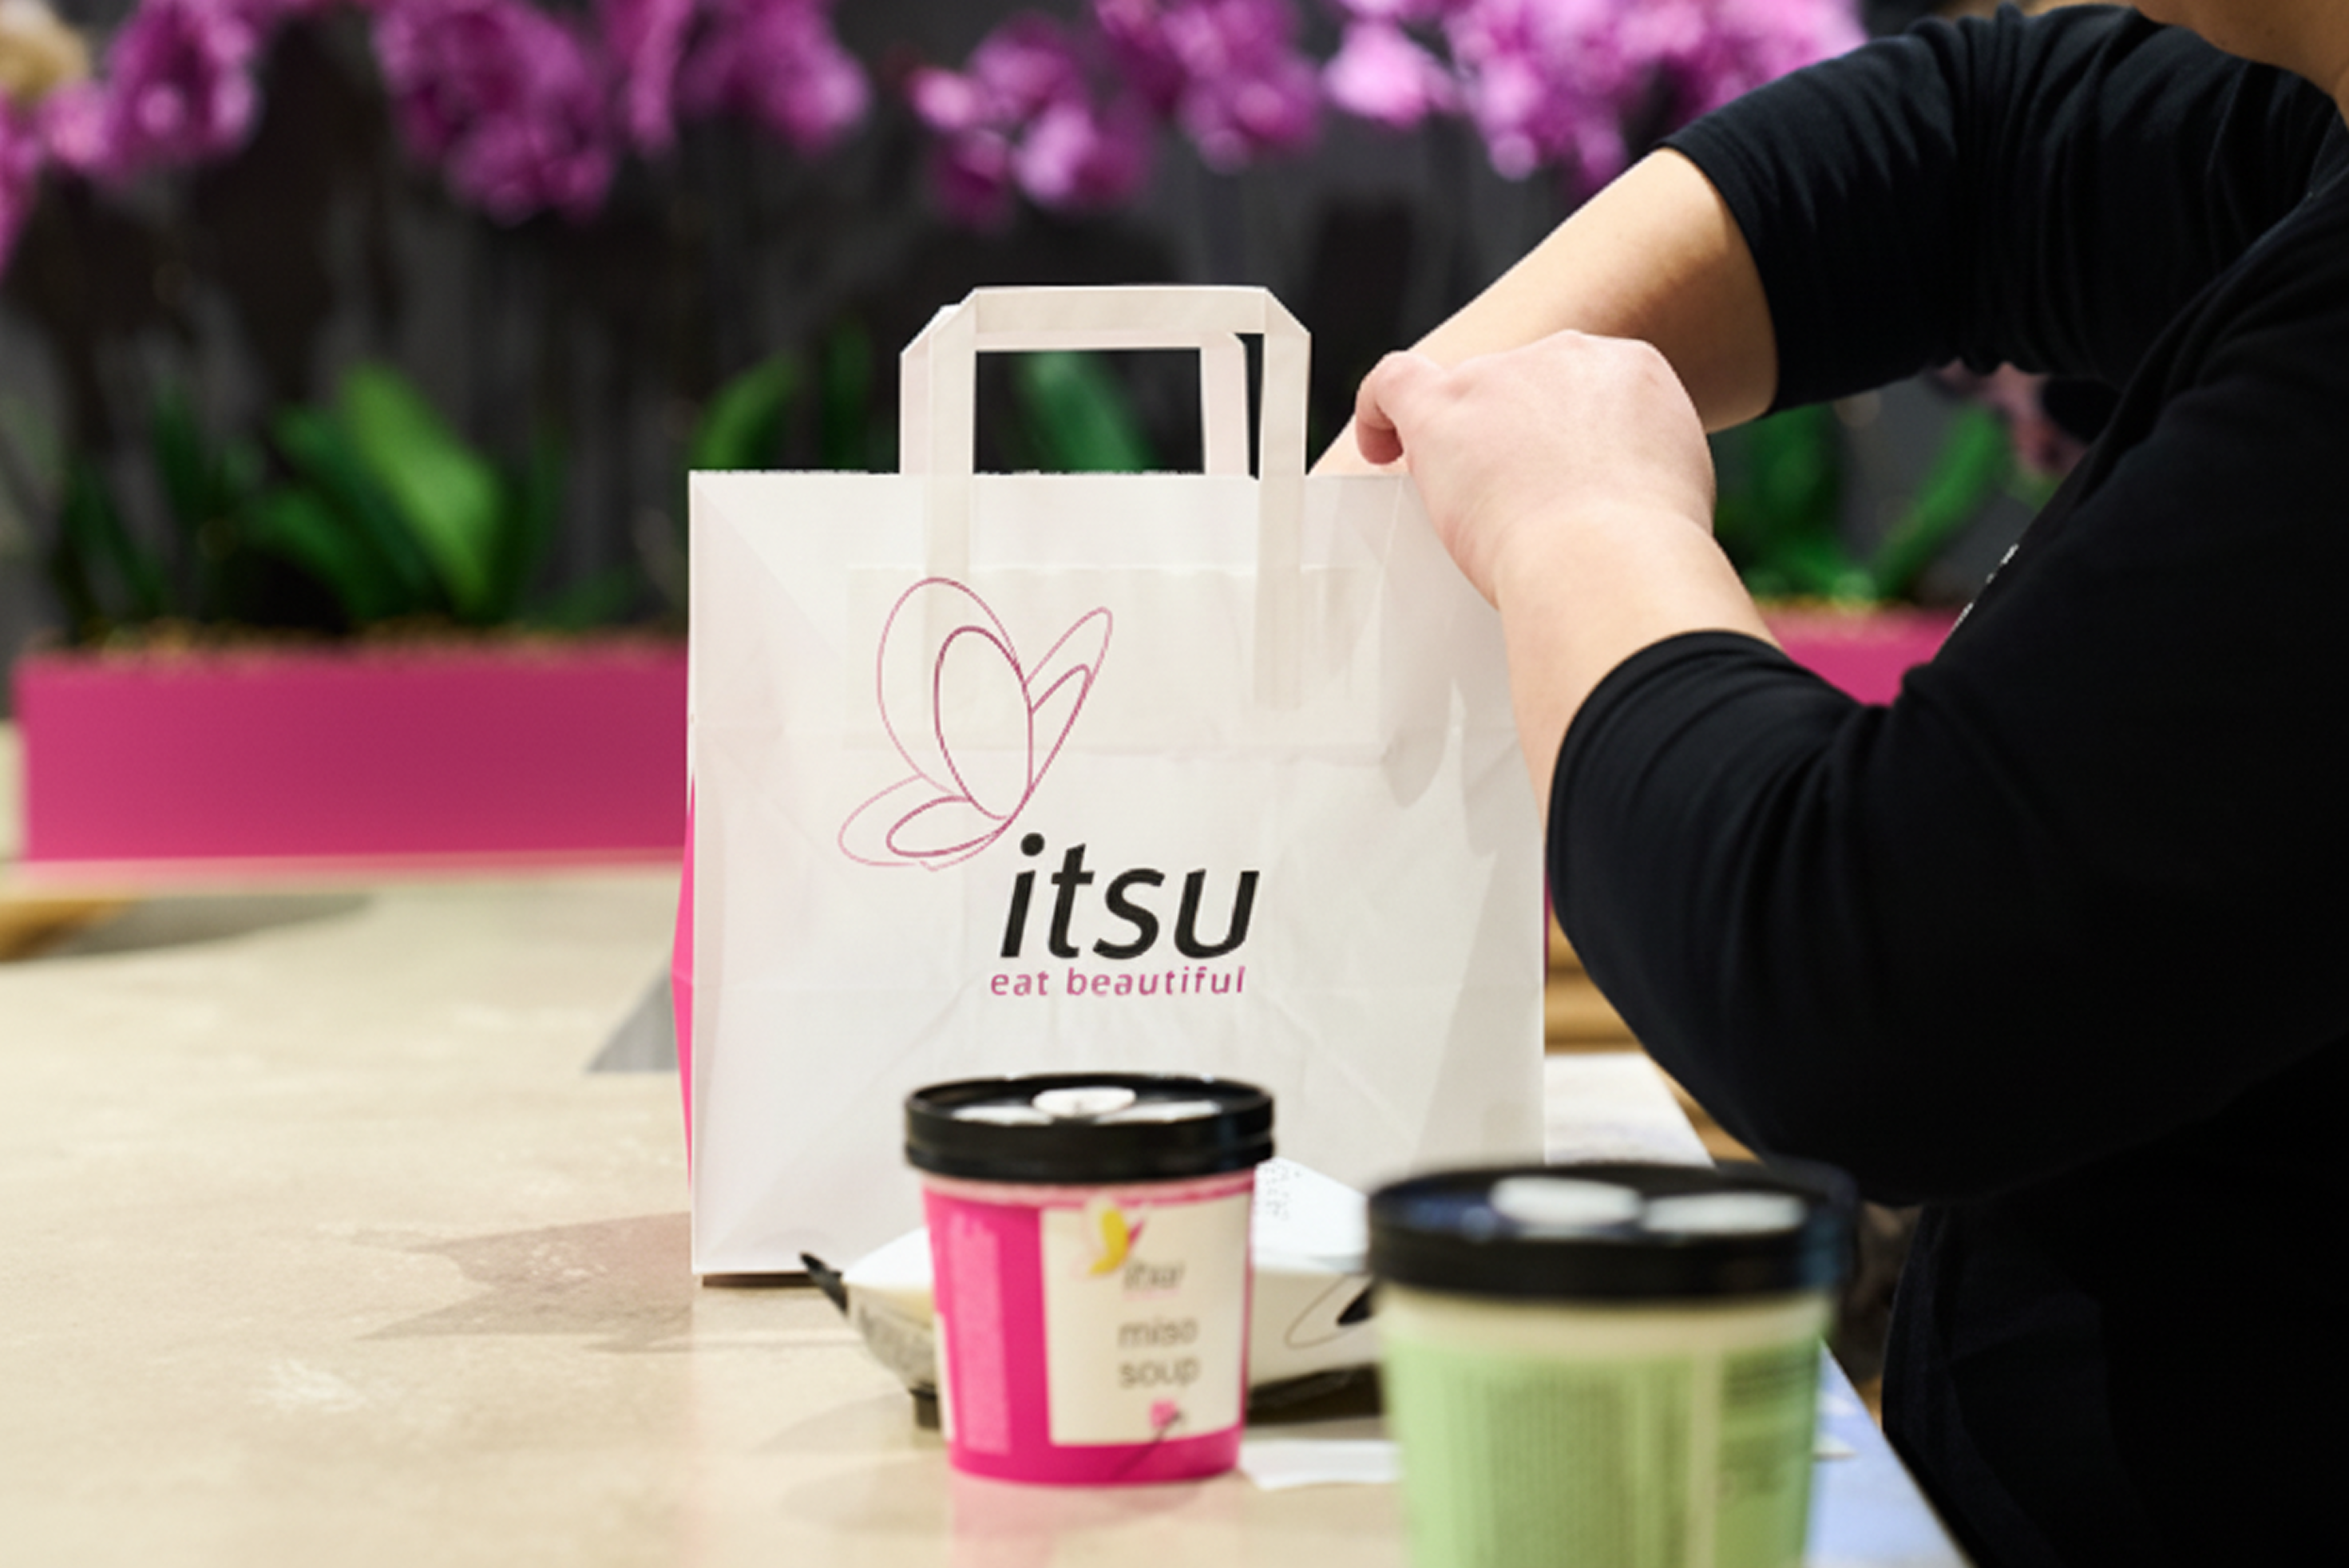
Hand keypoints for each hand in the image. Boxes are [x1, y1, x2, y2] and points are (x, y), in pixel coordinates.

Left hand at [1353, 329, 1764, 807]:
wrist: (1611, 561)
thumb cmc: (1647, 557)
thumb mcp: (1675, 496)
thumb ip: (1641, 477)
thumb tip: (1622, 509)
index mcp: (1633, 371)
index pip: (1584, 389)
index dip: (1564, 434)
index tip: (1560, 477)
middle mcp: (1567, 356)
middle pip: (1523, 388)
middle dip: (1516, 442)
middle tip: (1518, 509)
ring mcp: (1500, 377)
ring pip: (1463, 395)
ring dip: (1459, 447)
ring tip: (1461, 508)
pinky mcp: (1442, 409)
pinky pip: (1393, 382)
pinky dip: (1377, 411)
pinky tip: (1377, 449)